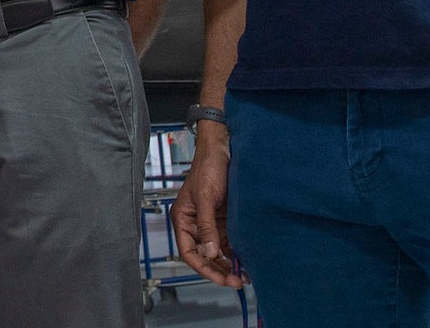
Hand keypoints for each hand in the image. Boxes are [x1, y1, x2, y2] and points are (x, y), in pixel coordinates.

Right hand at [171, 125, 242, 286]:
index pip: (189, 252)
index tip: (221, 278)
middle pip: (204, 255)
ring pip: (218, 250)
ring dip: (229, 262)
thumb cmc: (208, 167)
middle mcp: (196, 223)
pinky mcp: (224, 217)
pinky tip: (247, 258)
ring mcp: (211, 221)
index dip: (204, 268)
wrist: (224, 148)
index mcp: (183, 219)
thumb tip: (209, 254)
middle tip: (236, 281)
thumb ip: (207, 227)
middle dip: (219, 269)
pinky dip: (236, 250)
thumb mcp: (206, 198)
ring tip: (244, 274)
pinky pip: (229, 240)